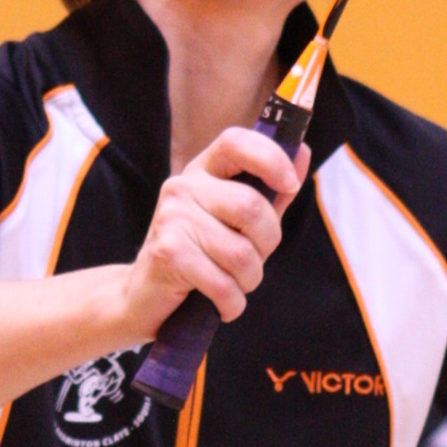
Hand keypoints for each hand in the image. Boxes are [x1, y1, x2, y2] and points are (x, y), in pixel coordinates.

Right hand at [118, 126, 308, 337]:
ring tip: (231, 285)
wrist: (143, 297)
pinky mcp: (167, 253)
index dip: (270, 158)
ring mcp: (172, 218)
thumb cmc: (200, 257)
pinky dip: (231, 303)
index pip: (236, 142)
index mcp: (203, 171)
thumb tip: (302, 153)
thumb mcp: (236, 221)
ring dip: (248, 281)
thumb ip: (269, 192)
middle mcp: (183, 187)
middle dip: (266, 245)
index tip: (290, 184)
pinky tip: (219, 303)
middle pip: (251, 207)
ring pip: (241, 253)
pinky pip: (223, 284)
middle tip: (251, 262)